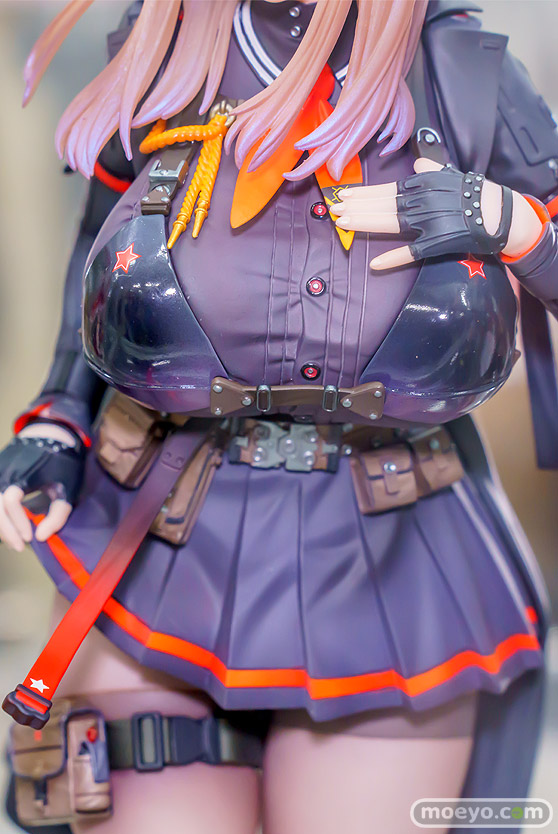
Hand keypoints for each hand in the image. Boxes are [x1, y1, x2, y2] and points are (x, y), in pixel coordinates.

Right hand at [0, 422, 83, 550]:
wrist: (52, 433)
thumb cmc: (63, 462)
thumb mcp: (67, 488)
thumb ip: (58, 514)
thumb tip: (42, 537)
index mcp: (22, 475)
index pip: (10, 503)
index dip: (18, 523)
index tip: (31, 538)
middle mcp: (4, 473)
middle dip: (5, 530)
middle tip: (20, 546)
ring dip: (0, 523)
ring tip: (13, 538)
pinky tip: (8, 524)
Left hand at [334, 158, 543, 269]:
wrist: (497, 212)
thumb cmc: (472, 192)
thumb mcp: (450, 174)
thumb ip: (430, 169)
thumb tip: (419, 161)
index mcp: (422, 185)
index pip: (384, 189)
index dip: (361, 194)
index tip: (342, 195)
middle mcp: (421, 202)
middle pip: (381, 205)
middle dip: (355, 207)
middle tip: (332, 209)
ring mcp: (427, 223)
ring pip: (389, 224)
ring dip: (364, 224)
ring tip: (342, 223)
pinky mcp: (436, 244)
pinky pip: (411, 252)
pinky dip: (394, 258)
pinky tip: (375, 263)